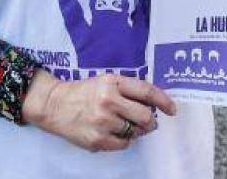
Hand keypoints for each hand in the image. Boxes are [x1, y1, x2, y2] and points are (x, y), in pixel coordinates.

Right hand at [22, 71, 174, 151]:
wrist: (54, 105)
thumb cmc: (84, 92)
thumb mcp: (105, 82)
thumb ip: (128, 89)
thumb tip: (154, 106)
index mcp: (112, 83)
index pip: (146, 91)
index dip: (163, 101)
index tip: (172, 109)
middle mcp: (108, 101)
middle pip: (145, 116)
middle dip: (150, 121)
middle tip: (148, 122)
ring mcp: (103, 122)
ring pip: (135, 132)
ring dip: (135, 130)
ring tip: (123, 124)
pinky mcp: (97, 140)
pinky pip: (123, 144)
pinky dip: (123, 140)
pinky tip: (113, 132)